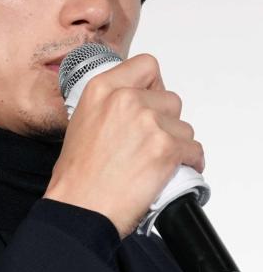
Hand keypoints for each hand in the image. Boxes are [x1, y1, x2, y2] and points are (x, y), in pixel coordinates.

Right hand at [43, 54, 204, 238]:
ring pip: (184, 127)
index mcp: (102, 88)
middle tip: (149, 141)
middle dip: (165, 121)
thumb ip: (111, 102)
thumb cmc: (78, 174)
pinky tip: (169, 172)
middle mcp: (125, 99)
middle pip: (170, 99)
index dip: (153, 85)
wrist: (80, 206)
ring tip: (153, 161)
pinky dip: (189, 163)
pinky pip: (194, 150)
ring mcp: (148, 122)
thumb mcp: (83, 119)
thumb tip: (137, 101)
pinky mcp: (165, 149)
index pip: (146, 65)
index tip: (152, 100)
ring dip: (175, 144)